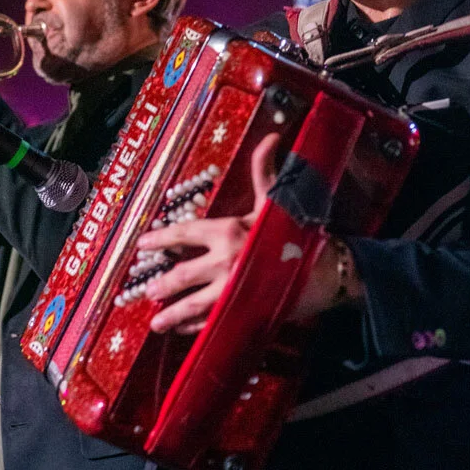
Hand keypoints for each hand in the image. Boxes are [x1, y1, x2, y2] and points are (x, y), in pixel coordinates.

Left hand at [140, 135, 280, 334]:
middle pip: (181, 276)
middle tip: (145, 289)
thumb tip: (272, 139)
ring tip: (156, 322)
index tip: (143, 243)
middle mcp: (225, 262)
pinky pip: (212, 322)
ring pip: (192, 306)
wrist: (326, 271)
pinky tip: (184, 330)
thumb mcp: (276, 201)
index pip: (184, 233)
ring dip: (171, 314)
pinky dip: (196, 328)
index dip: (161, 238)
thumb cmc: (296, 233)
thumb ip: (264, 170)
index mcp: (228, 231)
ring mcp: (231, 291)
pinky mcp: (241, 313)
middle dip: (160, 283)